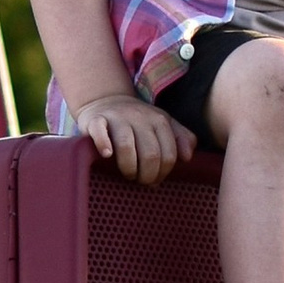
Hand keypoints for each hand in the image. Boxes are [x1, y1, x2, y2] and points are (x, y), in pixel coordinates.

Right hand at [74, 91, 191, 182]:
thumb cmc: (137, 121)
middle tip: (140, 180)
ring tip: (128, 174)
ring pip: (126, 146)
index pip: (169, 155)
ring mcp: (118, 117)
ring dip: (128, 168)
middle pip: (150, 154)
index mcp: (160, 120)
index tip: (154, 180)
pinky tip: (107, 155)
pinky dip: (103, 145)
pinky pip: (99, 132)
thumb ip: (181, 138)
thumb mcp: (163, 124)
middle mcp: (140, 117)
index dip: (163, 173)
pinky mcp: (96, 119)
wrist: (105, 101)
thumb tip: (187, 157)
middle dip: (147, 175)